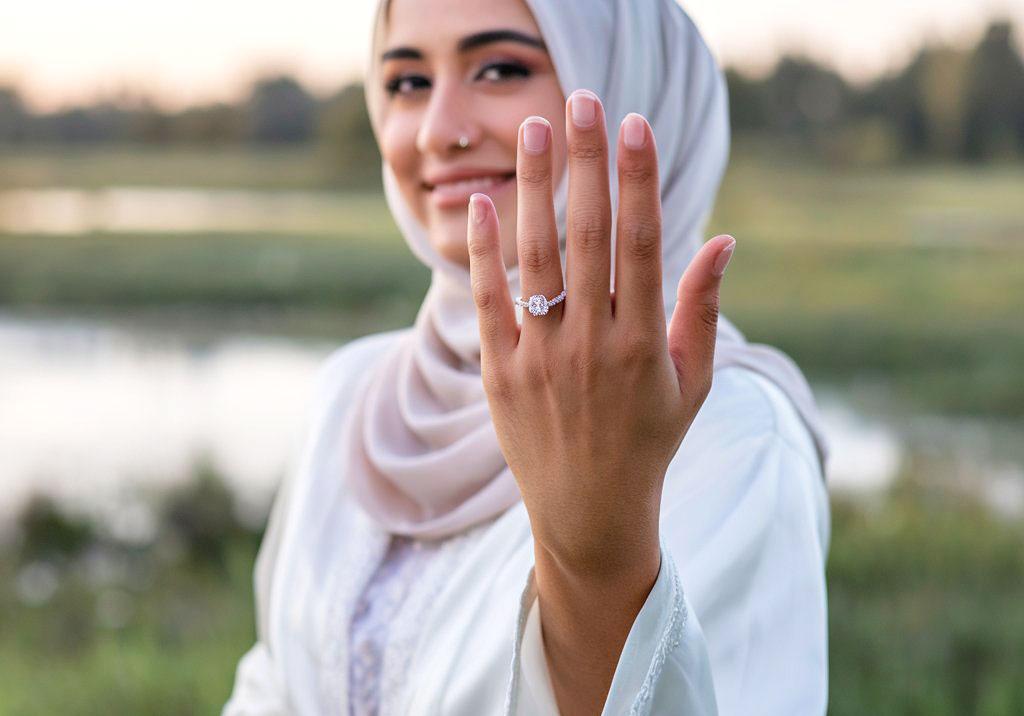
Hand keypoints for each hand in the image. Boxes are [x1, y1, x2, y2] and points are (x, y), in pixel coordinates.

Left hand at [466, 89, 735, 576]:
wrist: (589, 512)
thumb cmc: (650, 441)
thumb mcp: (692, 382)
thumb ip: (701, 310)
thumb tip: (721, 239)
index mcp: (644, 345)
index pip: (641, 244)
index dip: (638, 180)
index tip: (636, 125)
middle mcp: (590, 345)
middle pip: (586, 236)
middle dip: (587, 162)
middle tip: (585, 100)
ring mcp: (539, 358)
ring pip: (535, 257)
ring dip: (535, 188)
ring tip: (536, 127)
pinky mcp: (499, 372)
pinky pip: (489, 300)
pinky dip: (483, 250)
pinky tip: (481, 201)